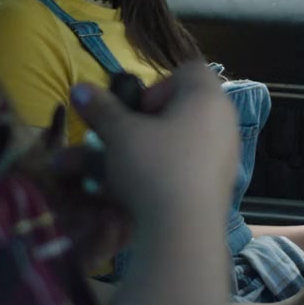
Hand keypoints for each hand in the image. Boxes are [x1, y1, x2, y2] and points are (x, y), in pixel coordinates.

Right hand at [71, 61, 236, 226]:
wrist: (182, 233)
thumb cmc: (153, 167)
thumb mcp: (119, 133)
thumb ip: (100, 108)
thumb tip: (79, 88)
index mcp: (207, 98)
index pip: (188, 72)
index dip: (157, 86)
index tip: (136, 111)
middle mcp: (222, 124)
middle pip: (180, 111)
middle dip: (144, 125)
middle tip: (123, 141)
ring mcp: (223, 158)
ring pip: (177, 145)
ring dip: (145, 153)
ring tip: (117, 173)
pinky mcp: (217, 189)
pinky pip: (184, 172)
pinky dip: (160, 177)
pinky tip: (136, 194)